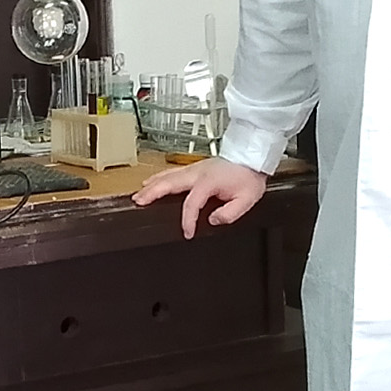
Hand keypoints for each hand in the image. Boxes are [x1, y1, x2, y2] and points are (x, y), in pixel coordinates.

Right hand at [131, 157, 268, 238]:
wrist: (251, 158)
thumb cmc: (248, 177)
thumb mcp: (246, 200)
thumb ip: (230, 213)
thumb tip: (213, 220)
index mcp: (209, 182)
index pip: (192, 203)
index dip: (187, 220)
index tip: (187, 233)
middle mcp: (198, 173)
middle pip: (169, 183)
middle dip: (152, 193)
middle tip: (139, 202)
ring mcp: (195, 168)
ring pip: (167, 175)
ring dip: (151, 185)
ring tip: (138, 195)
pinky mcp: (195, 167)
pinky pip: (172, 172)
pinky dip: (158, 177)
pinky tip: (151, 181)